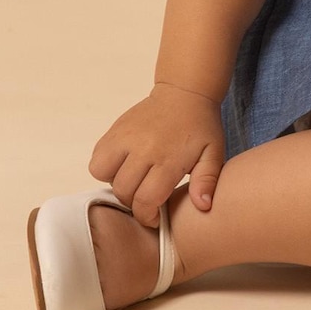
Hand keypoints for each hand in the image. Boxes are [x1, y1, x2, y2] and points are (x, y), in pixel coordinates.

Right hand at [89, 83, 225, 225]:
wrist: (184, 91)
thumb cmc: (201, 126)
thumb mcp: (213, 153)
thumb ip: (207, 180)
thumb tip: (203, 206)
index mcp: (167, 158)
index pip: (145, 200)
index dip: (147, 217)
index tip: (154, 217)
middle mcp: (142, 148)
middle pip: (123, 191)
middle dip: (133, 202)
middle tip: (147, 198)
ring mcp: (124, 137)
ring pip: (103, 174)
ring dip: (115, 182)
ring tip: (134, 178)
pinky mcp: (114, 130)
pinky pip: (97, 158)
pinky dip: (105, 167)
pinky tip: (125, 164)